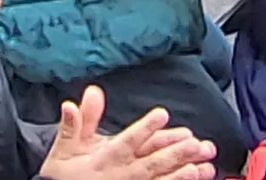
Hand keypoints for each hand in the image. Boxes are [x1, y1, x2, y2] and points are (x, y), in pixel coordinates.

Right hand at [40, 90, 218, 179]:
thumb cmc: (64, 173)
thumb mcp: (66, 147)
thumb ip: (77, 122)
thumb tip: (89, 94)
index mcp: (105, 158)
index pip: (128, 141)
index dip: (145, 128)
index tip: (162, 114)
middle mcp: (122, 174)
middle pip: (152, 163)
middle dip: (174, 153)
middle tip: (196, 143)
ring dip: (182, 174)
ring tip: (201, 166)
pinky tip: (194, 178)